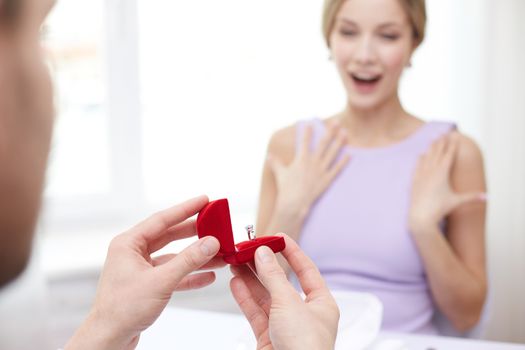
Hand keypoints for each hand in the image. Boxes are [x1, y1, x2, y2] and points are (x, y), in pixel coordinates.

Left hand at [65, 195, 225, 349]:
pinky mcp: (148, 285)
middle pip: (169, 235)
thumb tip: (209, 243)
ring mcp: (141, 269)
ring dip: (196, 256)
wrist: (109, 339)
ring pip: (174, 256)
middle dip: (194, 232)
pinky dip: (190, 275)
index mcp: (128, 244)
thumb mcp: (161, 281)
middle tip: (214, 223)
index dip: (185, 209)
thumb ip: (188, 260)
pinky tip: (207, 275)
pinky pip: (173, 274)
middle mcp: (133, 253)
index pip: (162, 219)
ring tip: (218, 253)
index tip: (204, 201)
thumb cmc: (121, 310)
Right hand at [230, 234, 338, 349]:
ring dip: (250, 279)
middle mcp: (304, 314)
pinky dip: (245, 297)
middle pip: (281, 282)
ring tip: (235, 262)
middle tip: (247, 249)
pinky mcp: (269, 338)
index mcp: (321, 304)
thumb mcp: (288, 304)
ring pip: (265, 297)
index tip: (277, 237)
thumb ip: (273, 277)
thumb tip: (263, 253)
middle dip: (264, 266)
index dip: (292, 252)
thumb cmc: (305, 349)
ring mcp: (285, 326)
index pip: (306, 270)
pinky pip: (255, 312)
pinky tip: (235, 283)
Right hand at [268, 121, 349, 219]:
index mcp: (302, 159)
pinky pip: (337, 169)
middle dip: (330, 131)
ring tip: (345, 133)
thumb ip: (275, 163)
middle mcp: (313, 162)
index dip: (308, 131)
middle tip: (337, 121)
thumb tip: (269, 156)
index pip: (305, 141)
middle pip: (324, 143)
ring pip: (333, 153)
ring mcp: (321, 170)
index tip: (311, 122)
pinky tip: (349, 154)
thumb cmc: (286, 188)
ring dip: (339, 142)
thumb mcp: (280, 174)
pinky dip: (343, 162)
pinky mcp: (327, 180)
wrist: (294, 203)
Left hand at [409, 133, 485, 233]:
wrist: (421, 216)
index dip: (452, 146)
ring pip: (426, 157)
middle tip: (445, 134)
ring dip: (431, 148)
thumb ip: (472, 197)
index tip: (455, 137)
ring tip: (434, 140)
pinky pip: (417, 166)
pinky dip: (420, 159)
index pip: (448, 156)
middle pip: (437, 153)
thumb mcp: (457, 201)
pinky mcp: (414, 180)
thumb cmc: (440, 209)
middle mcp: (431, 171)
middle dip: (441, 143)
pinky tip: (422, 155)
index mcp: (442, 174)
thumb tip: (487, 197)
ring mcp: (421, 175)